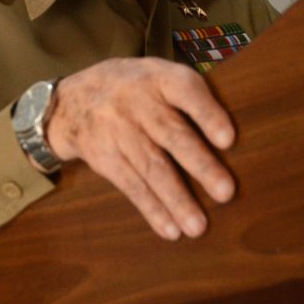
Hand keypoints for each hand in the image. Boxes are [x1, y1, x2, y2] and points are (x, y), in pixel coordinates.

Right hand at [44, 57, 235, 240]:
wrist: (71, 102)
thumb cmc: (134, 88)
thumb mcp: (155, 74)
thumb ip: (187, 95)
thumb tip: (232, 135)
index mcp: (158, 77)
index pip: (184, 90)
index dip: (207, 113)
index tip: (228, 139)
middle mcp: (136, 101)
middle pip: (171, 134)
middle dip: (200, 165)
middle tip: (226, 192)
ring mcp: (117, 130)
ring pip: (151, 167)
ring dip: (177, 199)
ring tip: (198, 226)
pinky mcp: (104, 157)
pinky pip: (131, 185)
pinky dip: (152, 209)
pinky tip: (171, 229)